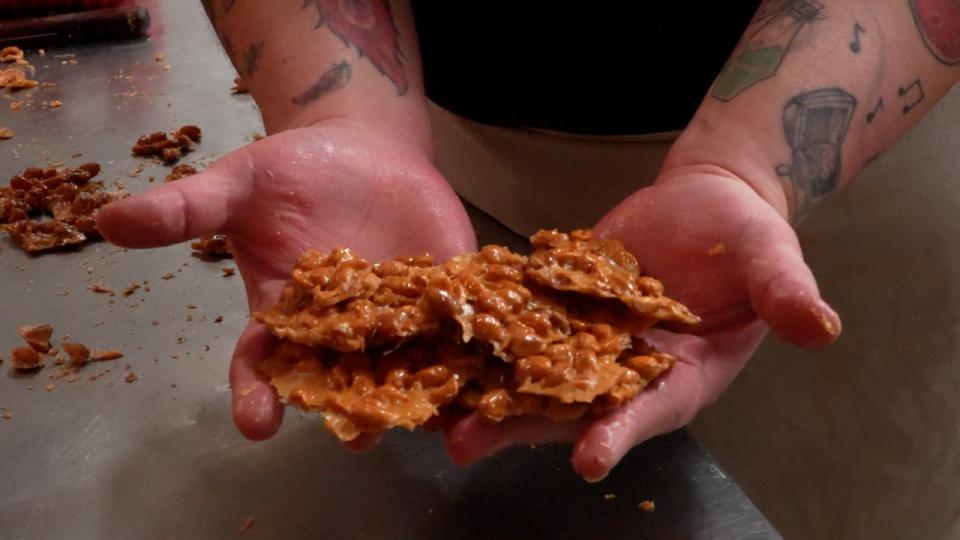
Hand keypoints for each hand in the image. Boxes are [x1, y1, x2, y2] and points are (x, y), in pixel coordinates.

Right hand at [97, 120, 476, 445]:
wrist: (362, 149)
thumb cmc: (292, 171)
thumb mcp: (237, 185)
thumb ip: (186, 209)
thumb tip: (106, 220)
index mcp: (286, 316)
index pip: (265, 365)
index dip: (257, 393)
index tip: (254, 422)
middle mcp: (342, 332)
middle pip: (344, 382)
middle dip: (351, 411)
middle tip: (358, 437)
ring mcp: (397, 319)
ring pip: (407, 371)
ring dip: (423, 399)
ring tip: (437, 425)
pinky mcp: (445, 296)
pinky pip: (459, 330)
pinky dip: (473, 350)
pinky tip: (489, 372)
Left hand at [443, 165, 839, 480]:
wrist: (702, 200)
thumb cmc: (743, 233)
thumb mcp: (769, 259)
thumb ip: (785, 293)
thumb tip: (822, 326)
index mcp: (683, 374)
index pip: (651, 410)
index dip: (621, 432)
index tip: (589, 456)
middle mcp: (627, 369)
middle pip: (572, 405)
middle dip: (522, 425)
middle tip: (468, 444)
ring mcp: (586, 340)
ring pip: (531, 374)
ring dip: (484, 392)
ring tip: (432, 414)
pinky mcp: (557, 306)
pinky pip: (516, 325)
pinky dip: (478, 336)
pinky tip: (434, 347)